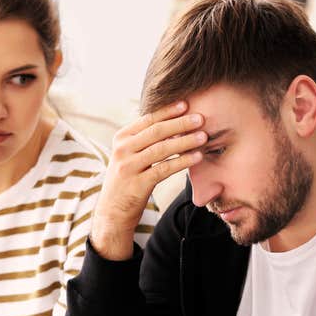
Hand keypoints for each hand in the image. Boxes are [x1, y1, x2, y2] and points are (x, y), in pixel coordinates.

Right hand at [91, 101, 206, 259]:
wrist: (112, 212)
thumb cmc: (127, 181)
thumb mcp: (129, 156)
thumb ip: (144, 140)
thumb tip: (174, 123)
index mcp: (121, 139)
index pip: (147, 120)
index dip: (168, 111)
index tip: (186, 104)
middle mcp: (122, 150)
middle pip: (156, 132)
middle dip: (180, 123)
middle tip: (200, 118)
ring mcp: (129, 167)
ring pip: (161, 149)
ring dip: (185, 141)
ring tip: (203, 136)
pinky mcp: (137, 184)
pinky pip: (164, 169)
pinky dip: (182, 162)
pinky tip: (197, 157)